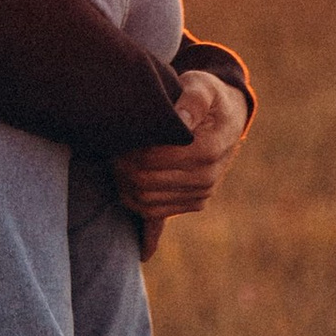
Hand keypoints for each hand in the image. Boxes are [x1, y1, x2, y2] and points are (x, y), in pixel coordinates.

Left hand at [113, 67, 251, 253]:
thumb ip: (192, 99)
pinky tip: (142, 249)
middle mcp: (206, 178)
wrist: (226, 116)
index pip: (153, 159)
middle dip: (122, 167)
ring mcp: (200, 194)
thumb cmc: (208, 96)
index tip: (117, 134)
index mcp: (207, 150)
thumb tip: (180, 120)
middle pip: (146, 183)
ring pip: (147, 203)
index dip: (130, 149)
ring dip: (124, 186)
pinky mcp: (193, 202)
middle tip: (109, 147)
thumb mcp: (202, 86)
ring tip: (116, 161)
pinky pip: (161, 218)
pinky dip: (144, 223)